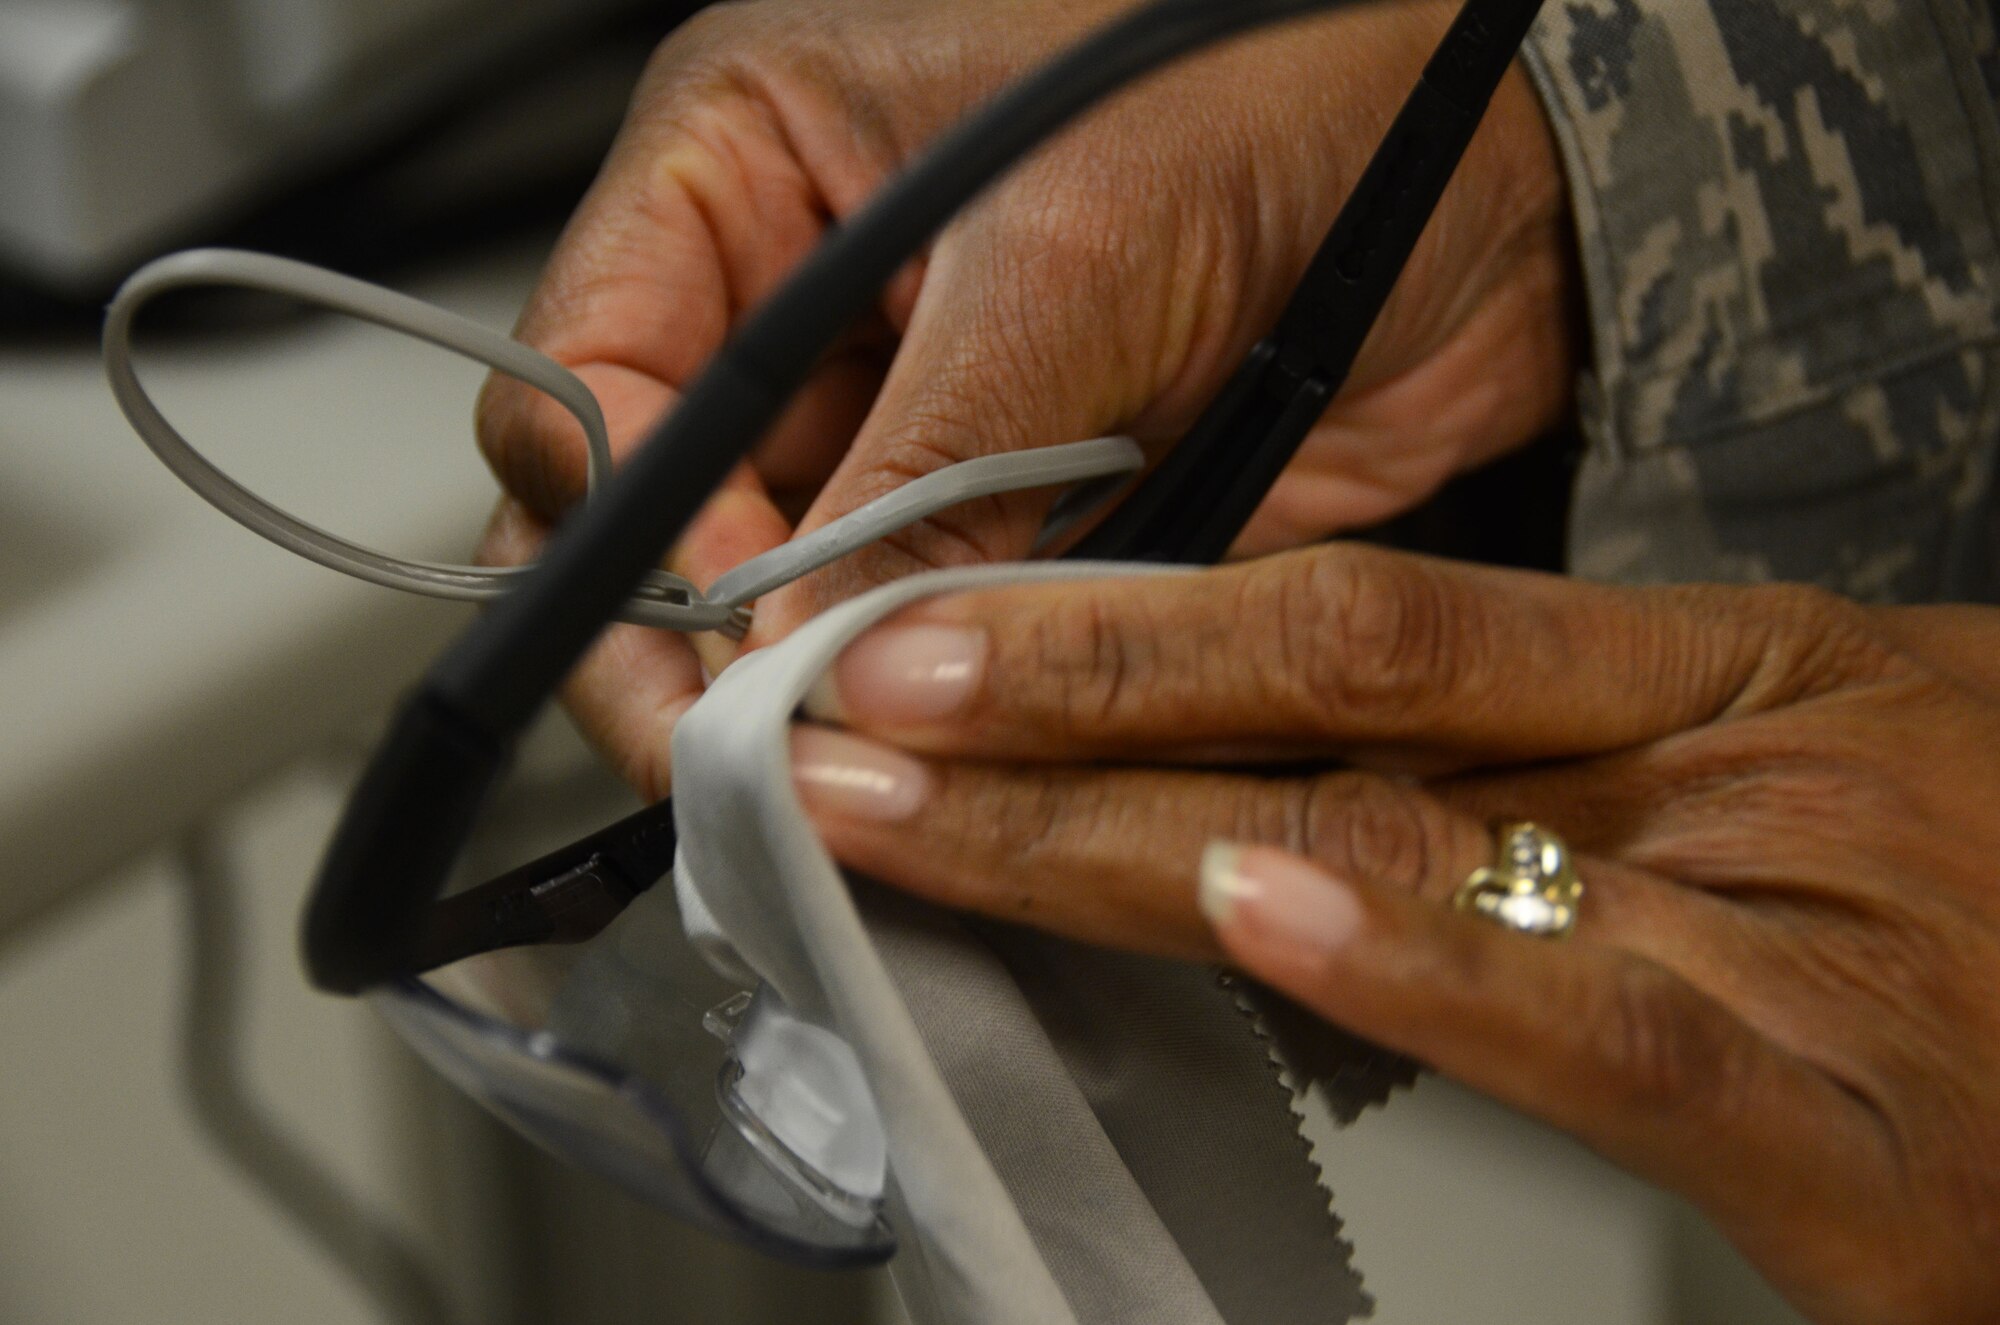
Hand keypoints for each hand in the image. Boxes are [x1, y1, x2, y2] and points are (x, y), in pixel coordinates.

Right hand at [474, 0, 1575, 791]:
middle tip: (741, 754)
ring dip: (796, 685)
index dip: (634, 518)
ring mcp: (901, 411)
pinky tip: (922, 749)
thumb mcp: (1072, 253)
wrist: (1503, 176)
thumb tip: (810, 643)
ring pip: (775, 585)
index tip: (728, 630)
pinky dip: (914, 695)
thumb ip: (928, 456)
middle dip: (688, 638)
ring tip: (830, 769)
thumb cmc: (1294, 91)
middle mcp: (800, 289)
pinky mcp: (999, 506)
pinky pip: (914, 625)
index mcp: (754, 152)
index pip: (598, 363)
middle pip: (655, 500)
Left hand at [787, 545, 1999, 1323]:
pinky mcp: (1858, 1134)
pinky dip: (1424, 970)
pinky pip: (1607, 1026)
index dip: (1128, 622)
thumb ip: (1560, 791)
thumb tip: (1299, 811)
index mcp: (1704, 679)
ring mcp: (1784, 929)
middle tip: (842, 692)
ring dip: (1121, 827)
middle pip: (1328, 695)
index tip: (934, 636)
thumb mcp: (1800, 781)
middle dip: (1062, 693)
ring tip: (905, 806)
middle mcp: (1721, 769)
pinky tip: (1255, 916)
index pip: (1357, 620)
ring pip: (1400, 840)